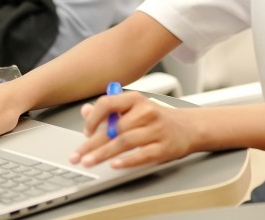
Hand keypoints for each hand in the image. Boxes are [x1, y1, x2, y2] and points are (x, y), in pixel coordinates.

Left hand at [70, 91, 193, 168]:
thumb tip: (86, 111)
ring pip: (124, 142)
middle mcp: (147, 112)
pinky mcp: (163, 147)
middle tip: (76, 155)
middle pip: (114, 128)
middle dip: (91, 143)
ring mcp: (156, 130)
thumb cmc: (157, 119)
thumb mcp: (135, 109)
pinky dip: (126, 160)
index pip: (109, 103)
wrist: (188, 127)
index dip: (93, 118)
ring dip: (103, 153)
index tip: (85, 131)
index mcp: (136, 100)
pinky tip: (114, 164)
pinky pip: (142, 154)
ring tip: (89, 162)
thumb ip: (110, 110)